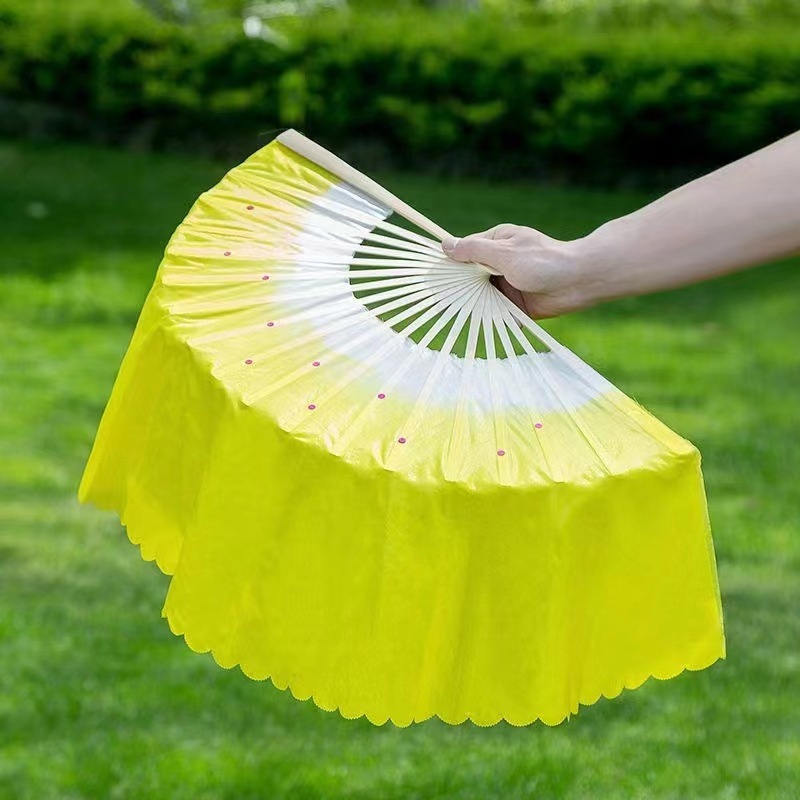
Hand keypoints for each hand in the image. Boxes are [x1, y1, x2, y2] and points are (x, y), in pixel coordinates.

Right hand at [442, 224, 594, 318]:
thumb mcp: (504, 252)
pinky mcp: (516, 305)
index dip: (448, 264)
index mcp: (497, 243)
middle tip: (437, 301)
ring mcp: (508, 284)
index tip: (431, 277)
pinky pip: (496, 312)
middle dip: (457, 288)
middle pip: (470, 277)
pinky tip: (473, 326)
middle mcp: (500, 263)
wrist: (579, 281)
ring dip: (471, 305)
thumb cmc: (544, 260)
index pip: (465, 252)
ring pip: (481, 296)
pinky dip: (488, 319)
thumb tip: (445, 245)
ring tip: (450, 315)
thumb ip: (474, 250)